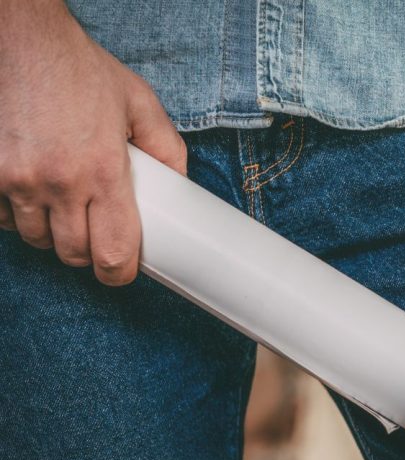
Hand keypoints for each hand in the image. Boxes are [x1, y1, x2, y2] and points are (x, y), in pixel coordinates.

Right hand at [0, 0, 186, 284]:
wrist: (18, 36)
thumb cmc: (79, 68)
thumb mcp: (139, 103)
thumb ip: (166, 147)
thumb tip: (182, 187)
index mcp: (103, 170)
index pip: (113, 253)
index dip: (118, 272)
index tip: (120, 271)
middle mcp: (59, 181)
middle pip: (73, 253)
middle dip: (85, 250)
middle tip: (92, 229)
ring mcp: (15, 178)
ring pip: (35, 238)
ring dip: (49, 230)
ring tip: (61, 200)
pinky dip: (12, 212)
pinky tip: (28, 188)